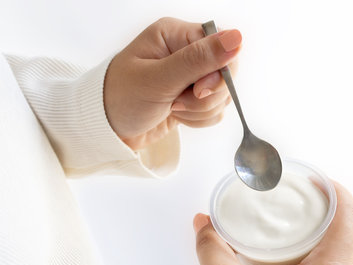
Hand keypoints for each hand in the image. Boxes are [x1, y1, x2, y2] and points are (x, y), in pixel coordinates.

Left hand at [104, 17, 241, 149]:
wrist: (105, 131)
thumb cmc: (120, 99)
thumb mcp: (159, 79)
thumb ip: (199, 60)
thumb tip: (237, 38)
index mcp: (176, 35)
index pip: (222, 47)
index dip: (218, 73)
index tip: (198, 91)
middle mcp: (186, 52)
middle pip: (226, 73)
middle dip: (206, 96)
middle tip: (177, 102)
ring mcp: (191, 77)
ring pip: (222, 96)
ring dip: (200, 110)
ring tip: (171, 108)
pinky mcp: (193, 98)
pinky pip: (215, 110)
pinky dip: (199, 119)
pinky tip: (176, 116)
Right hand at [193, 182, 352, 264]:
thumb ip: (211, 246)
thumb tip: (204, 221)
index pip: (350, 216)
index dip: (335, 190)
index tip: (316, 179)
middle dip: (334, 208)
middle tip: (308, 197)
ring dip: (337, 232)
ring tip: (308, 221)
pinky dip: (335, 254)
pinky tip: (310, 253)